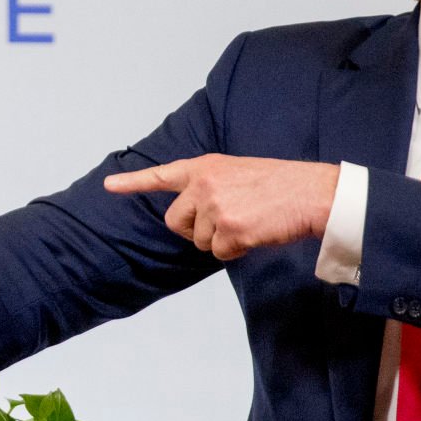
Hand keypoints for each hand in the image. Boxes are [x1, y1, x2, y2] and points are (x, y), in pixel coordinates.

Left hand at [106, 155, 338, 260]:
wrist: (312, 192)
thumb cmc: (279, 184)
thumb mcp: (236, 172)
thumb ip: (208, 186)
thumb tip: (192, 216)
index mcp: (204, 167)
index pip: (161, 175)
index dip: (132, 182)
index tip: (109, 186)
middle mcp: (203, 184)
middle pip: (175, 223)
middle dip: (194, 231)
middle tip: (223, 223)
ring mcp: (215, 207)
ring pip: (199, 242)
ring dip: (221, 241)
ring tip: (248, 222)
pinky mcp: (230, 230)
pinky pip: (220, 253)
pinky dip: (236, 251)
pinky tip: (255, 233)